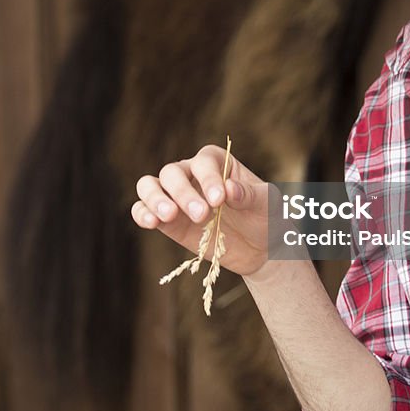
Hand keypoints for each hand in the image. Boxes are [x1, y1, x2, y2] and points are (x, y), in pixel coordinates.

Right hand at [132, 144, 273, 275]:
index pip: (204, 162)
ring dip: (155, 199)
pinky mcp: (168, 221)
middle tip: (202, 215)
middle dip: (184, 193)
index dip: (208, 178)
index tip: (219, 199)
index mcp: (218, 162)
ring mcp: (176, 197)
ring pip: (150, 185)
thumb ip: (250, 195)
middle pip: (173, 172)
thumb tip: (230, 188)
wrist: (259, 248)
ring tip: (169, 216)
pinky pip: (143, 209)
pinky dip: (142, 213)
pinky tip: (151, 223)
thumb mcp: (267, 204)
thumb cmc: (266, 217)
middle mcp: (192, 174)